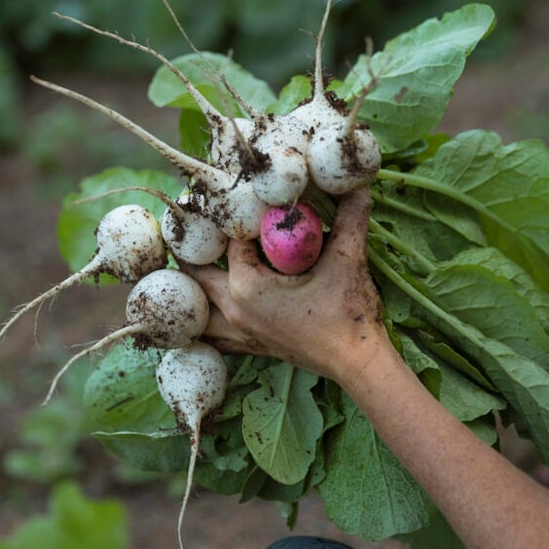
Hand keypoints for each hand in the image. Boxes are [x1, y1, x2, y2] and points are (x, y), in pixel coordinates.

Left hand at [184, 189, 387, 378]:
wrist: (356, 362)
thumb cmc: (348, 313)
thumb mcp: (347, 259)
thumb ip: (351, 219)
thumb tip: (360, 186)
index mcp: (246, 286)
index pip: (229, 241)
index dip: (232, 218)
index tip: (226, 199)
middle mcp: (234, 309)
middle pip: (196, 275)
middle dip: (192, 251)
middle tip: (190, 228)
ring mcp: (241, 331)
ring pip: (199, 310)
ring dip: (192, 289)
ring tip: (188, 267)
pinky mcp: (252, 346)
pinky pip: (215, 336)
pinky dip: (206, 323)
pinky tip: (205, 314)